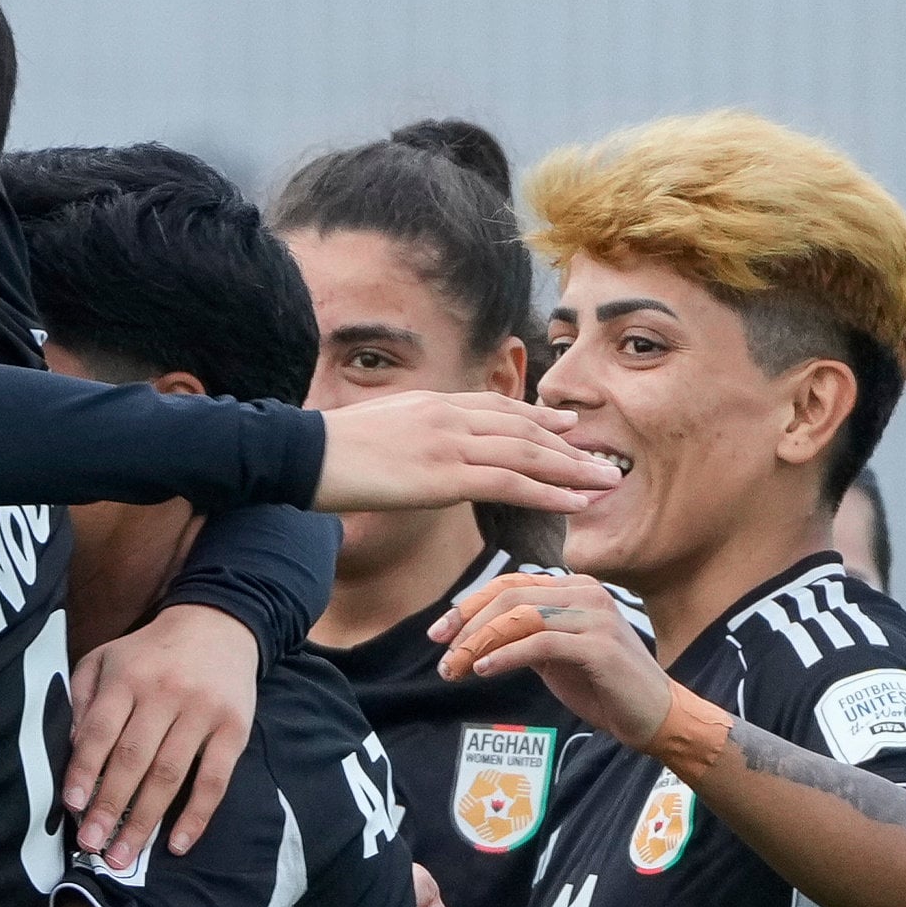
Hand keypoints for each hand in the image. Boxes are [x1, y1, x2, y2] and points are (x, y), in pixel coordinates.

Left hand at [65, 604, 252, 868]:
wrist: (218, 624)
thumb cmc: (149, 652)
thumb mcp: (105, 658)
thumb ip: (83, 697)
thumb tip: (75, 749)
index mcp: (126, 678)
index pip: (99, 731)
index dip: (83, 771)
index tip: (71, 806)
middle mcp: (164, 694)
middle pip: (132, 759)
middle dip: (109, 807)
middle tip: (91, 847)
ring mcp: (202, 713)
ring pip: (169, 776)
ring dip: (144, 821)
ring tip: (122, 857)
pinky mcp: (234, 729)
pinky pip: (215, 780)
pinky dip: (196, 816)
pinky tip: (176, 845)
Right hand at [317, 391, 618, 517]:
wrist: (300, 454)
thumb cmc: (326, 451)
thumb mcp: (375, 431)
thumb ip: (408, 435)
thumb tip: (416, 452)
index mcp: (432, 403)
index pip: (497, 406)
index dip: (537, 416)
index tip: (567, 423)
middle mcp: (448, 415)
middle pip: (523, 428)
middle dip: (568, 445)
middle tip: (602, 460)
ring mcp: (448, 443)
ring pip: (527, 453)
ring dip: (572, 469)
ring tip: (605, 483)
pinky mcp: (444, 475)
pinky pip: (509, 483)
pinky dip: (548, 492)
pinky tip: (574, 502)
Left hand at [433, 570, 673, 748]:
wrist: (655, 716)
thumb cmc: (603, 686)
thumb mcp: (554, 655)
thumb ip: (523, 636)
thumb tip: (474, 634)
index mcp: (574, 588)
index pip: (509, 586)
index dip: (468, 606)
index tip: (439, 634)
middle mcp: (586, 593)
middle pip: (509, 597)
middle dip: (467, 625)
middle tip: (442, 654)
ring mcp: (595, 617)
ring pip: (520, 617)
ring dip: (479, 642)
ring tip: (456, 668)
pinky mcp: (600, 646)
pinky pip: (541, 643)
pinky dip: (506, 655)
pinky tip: (483, 669)